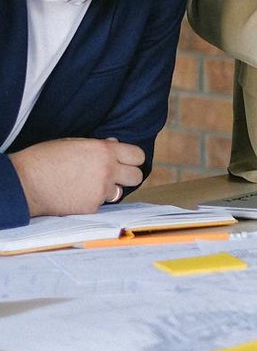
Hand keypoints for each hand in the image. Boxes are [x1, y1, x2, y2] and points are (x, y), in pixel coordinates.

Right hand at [11, 138, 144, 216]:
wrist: (24, 183)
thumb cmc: (45, 158)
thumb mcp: (74, 143)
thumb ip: (99, 146)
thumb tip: (115, 144)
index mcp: (104, 151)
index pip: (138, 155)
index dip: (132, 158)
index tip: (127, 161)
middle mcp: (107, 170)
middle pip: (137, 176)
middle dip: (128, 176)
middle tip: (116, 176)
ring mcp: (100, 190)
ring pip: (119, 192)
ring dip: (109, 189)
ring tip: (90, 186)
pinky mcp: (91, 207)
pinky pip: (100, 204)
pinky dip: (92, 201)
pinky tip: (76, 195)